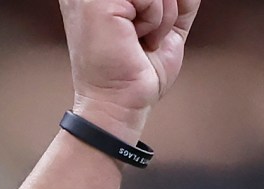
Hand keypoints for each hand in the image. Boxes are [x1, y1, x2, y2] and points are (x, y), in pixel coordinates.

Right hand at [59, 0, 203, 140]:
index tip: (147, 28)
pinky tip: (133, 38)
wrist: (119, 103)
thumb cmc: (135, 69)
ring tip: (138, 37)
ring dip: (161, 15)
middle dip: (165, 8)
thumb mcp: (167, 19)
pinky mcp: (96, 1)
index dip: (164, 6)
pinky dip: (154, 20)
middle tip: (144, 35)